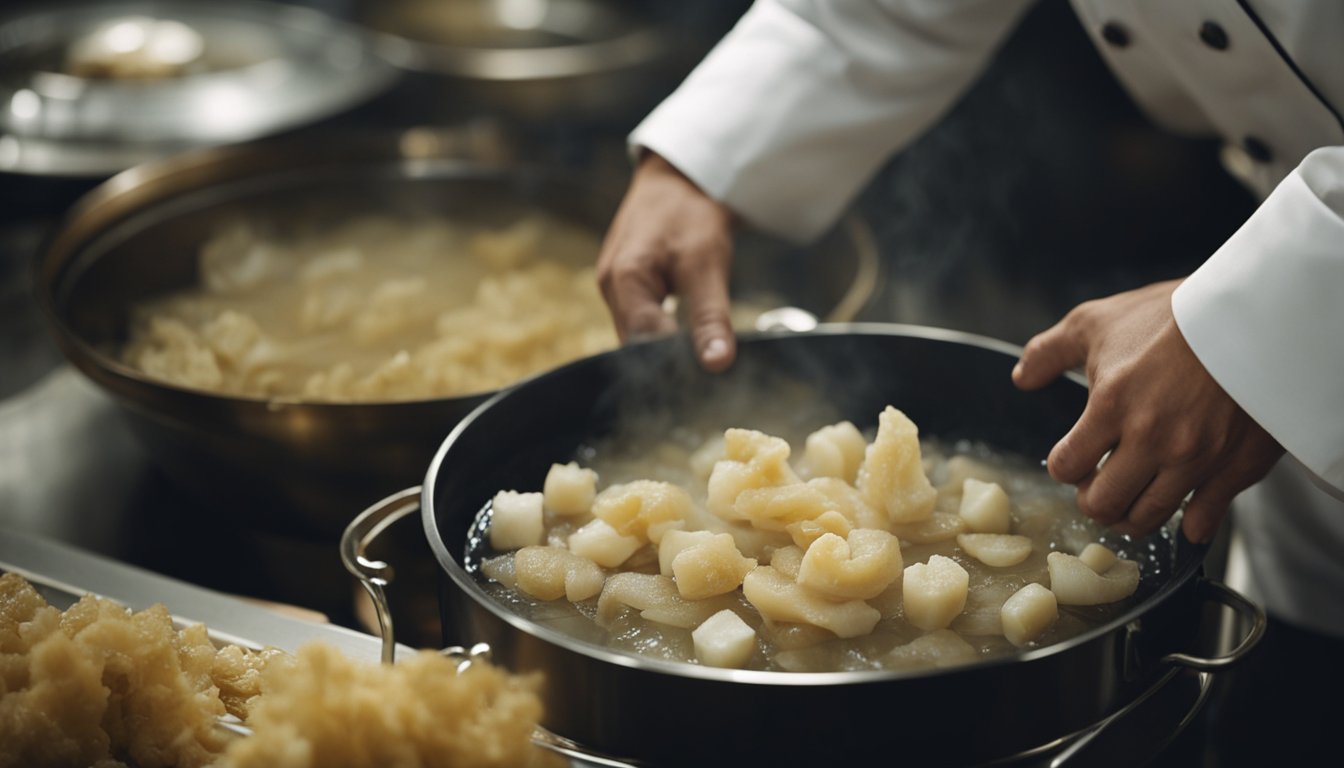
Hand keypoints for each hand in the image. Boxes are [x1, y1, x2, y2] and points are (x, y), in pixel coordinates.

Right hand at [597, 151, 736, 371]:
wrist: (678, 179)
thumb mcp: (707, 264)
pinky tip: (685, 336)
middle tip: (706, 366)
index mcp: (622, 281)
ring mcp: (613, 289)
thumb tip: (715, 364)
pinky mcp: (624, 288)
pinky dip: (662, 332)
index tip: (705, 371)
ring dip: (665, 347)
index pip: (643, 344)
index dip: (674, 363)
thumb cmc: (689, 212)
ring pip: (637, 336)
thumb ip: (709, 317)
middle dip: (668, 360)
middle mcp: (609, 289)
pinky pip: (640, 322)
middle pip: (635, 345)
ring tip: (698, 352)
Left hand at [1011, 279, 1283, 542]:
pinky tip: (1183, 513)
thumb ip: (1049, 352)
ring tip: (1131, 497)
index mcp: (1112, 406)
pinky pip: (1203, 520)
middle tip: (1099, 484)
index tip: (1074, 457)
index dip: (1064, 465)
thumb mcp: (1096, 321)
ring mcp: (1195, 458)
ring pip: (1148, 518)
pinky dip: (1189, 524)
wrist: (1254, 314)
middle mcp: (1152, 440)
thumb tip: (1022, 378)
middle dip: (1092, 498)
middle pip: (1102, 504)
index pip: (1066, 467)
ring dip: (1131, 513)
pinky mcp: (1235, 467)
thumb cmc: (1171, 315)